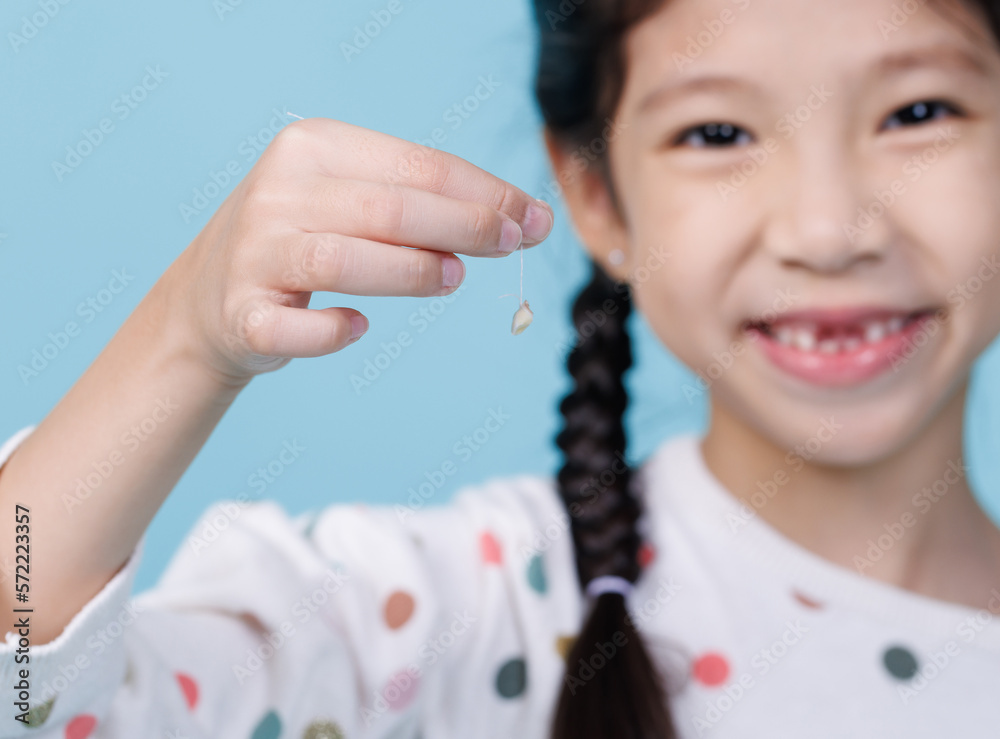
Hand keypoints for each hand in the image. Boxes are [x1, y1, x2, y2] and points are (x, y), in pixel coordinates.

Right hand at [162, 117, 553, 385]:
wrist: (209, 296)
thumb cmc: (305, 239)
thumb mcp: (355, 199)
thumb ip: (426, 204)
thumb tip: (521, 219)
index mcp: (312, 147)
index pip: (417, 164)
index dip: (484, 193)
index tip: (533, 218)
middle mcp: (278, 191)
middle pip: (389, 210)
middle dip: (465, 228)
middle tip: (513, 245)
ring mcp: (254, 254)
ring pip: (344, 261)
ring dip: (409, 272)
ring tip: (452, 279)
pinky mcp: (241, 314)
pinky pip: (296, 327)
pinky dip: (333, 331)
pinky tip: (360, 327)